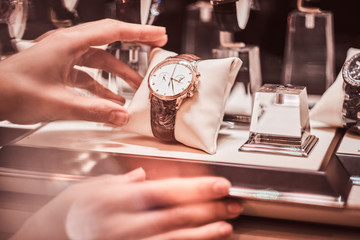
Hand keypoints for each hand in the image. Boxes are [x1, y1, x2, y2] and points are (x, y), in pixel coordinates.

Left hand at [0, 19, 166, 125]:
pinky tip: (109, 101)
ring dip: (117, 75)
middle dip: (133, 49)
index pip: (113, 32)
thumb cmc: (13, 90)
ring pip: (99, 62)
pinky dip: (101, 87)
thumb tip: (121, 115)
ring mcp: (63, 57)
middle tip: (153, 51)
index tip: (158, 35)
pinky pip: (87, 75)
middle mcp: (67, 46)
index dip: (139, 33)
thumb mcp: (60, 103)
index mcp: (69, 43)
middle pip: (109, 44)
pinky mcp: (59, 70)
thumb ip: (94, 111)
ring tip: (135, 87)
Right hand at [11, 169, 241, 239]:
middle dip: (208, 207)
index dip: (196, 188)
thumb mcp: (97, 184)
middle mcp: (124, 223)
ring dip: (206, 229)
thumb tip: (147, 173)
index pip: (164, 192)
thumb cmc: (78, 206)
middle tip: (231, 200)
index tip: (219, 183)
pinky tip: (208, 236)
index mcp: (117, 199)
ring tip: (228, 221)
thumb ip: (126, 180)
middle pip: (175, 214)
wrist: (57, 232)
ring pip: (176, 236)